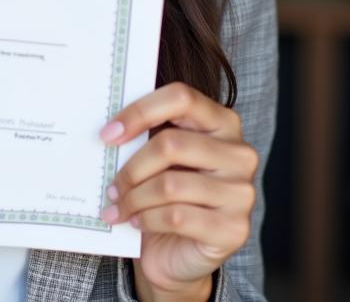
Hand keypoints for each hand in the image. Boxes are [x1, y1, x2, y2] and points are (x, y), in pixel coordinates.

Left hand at [99, 82, 257, 299]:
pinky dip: (147, 219)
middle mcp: (239, 153)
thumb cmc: (168, 194)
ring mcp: (241, 192)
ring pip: (170, 184)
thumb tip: (108, 128)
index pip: (181, 97)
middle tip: (110, 185)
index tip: (107, 134)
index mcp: (222, 122)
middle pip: (170, 143)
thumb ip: (147, 135)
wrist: (182, 251)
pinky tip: (136, 222)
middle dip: (131, 168)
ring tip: (118, 206)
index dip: (140, 111)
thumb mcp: (160, 158)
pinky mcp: (234, 229)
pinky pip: (177, 216)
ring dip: (134, 198)